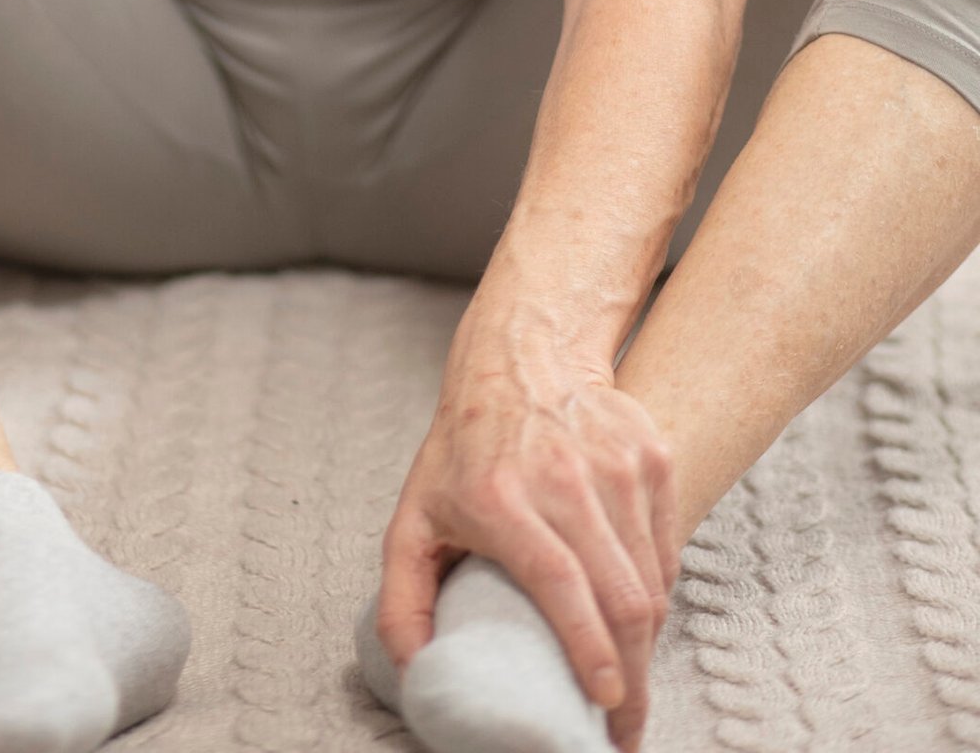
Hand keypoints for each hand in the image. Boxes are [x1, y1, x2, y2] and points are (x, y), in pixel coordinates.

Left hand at [375, 344, 680, 752]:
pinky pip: (669, 549)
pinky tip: (634, 611)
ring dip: (647, 642)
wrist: (520, 355)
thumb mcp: (414, 518)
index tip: (605, 702)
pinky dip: (658, 593)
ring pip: (654, 579)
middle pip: (622, 595)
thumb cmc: (463, 449)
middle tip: (624, 726)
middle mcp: (564, 477)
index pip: (562, 583)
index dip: (590, 649)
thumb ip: (402, 602)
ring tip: (630, 678)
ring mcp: (615, 463)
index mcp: (501, 498)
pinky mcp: (651, 455)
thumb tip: (416, 675)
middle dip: (633, 677)